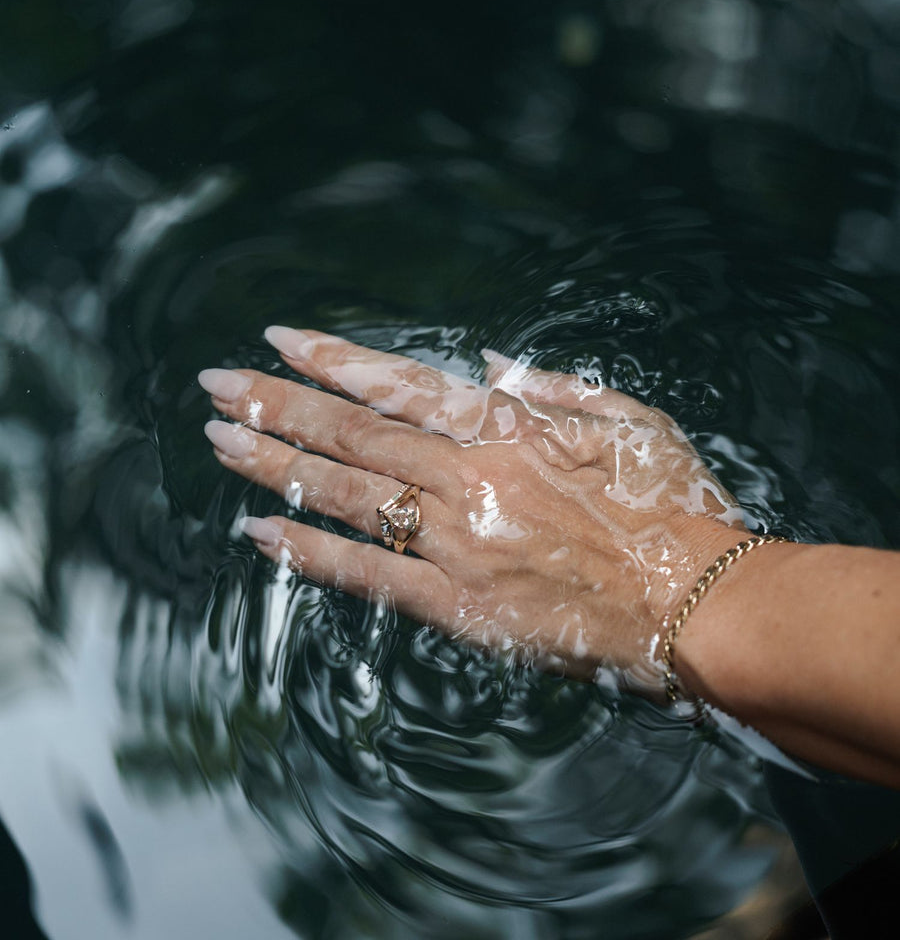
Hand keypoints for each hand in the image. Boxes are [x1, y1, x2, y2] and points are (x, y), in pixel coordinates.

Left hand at [199, 328, 748, 690]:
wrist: (703, 606)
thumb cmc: (675, 507)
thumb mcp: (628, 420)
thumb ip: (552, 385)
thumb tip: (485, 364)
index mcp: (510, 426)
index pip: (397, 384)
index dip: (331, 360)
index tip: (278, 340)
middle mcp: (470, 476)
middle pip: (352, 435)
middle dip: (277, 403)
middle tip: (218, 382)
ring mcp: (457, 541)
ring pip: (345, 496)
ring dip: (275, 465)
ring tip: (219, 440)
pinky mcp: (458, 605)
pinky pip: (367, 574)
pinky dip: (308, 552)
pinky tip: (259, 535)